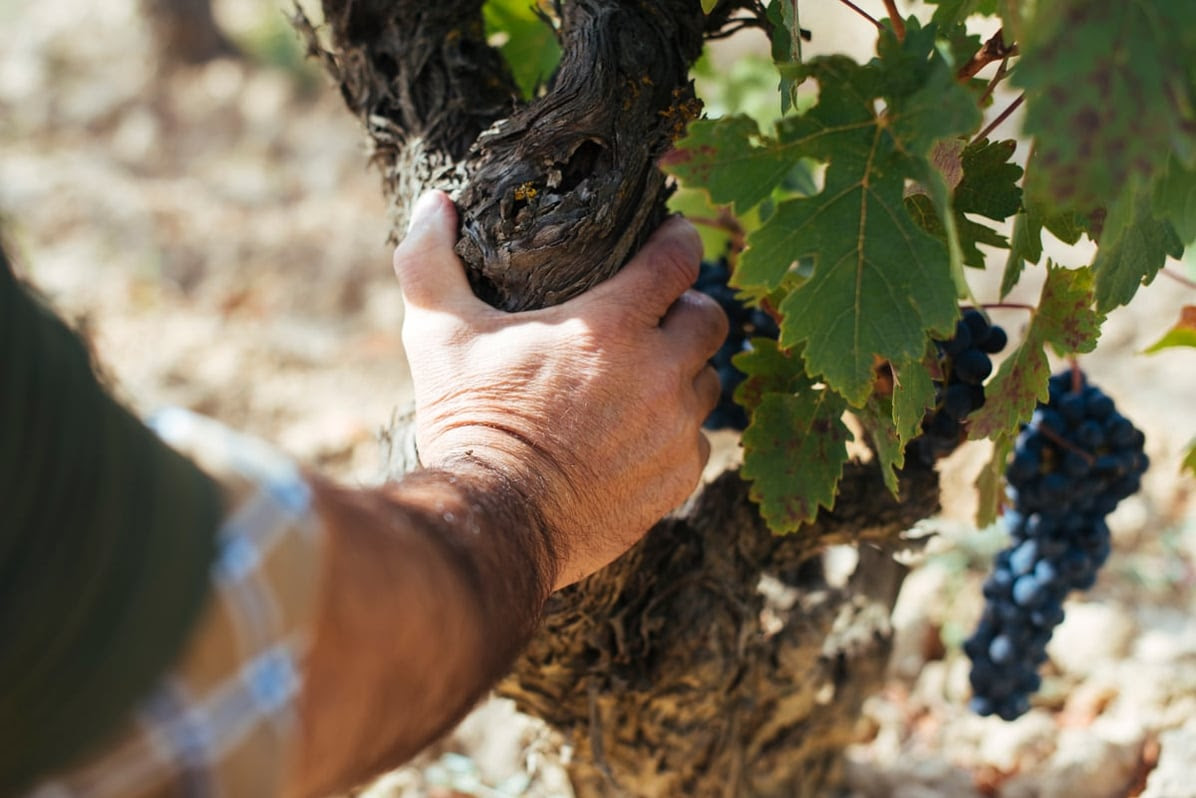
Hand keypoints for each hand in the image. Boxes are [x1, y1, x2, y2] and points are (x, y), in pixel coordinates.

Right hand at [394, 191, 726, 589]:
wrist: (496, 522)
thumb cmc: (469, 422)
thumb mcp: (438, 336)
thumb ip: (433, 261)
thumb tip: (434, 204)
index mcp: (610, 325)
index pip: (679, 258)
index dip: (679, 240)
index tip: (672, 237)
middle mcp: (658, 372)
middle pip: (710, 316)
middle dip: (689, 308)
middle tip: (659, 315)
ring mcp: (674, 429)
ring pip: (708, 382)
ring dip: (684, 372)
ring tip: (645, 380)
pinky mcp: (678, 478)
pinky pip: (698, 441)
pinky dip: (676, 433)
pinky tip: (638, 436)